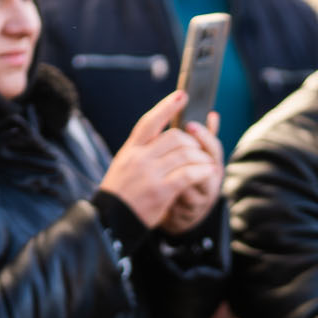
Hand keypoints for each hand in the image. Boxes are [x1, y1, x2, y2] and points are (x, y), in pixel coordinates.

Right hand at [100, 91, 223, 229]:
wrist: (109, 222)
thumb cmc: (119, 195)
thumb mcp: (123, 166)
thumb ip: (141, 152)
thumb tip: (164, 139)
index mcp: (130, 150)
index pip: (149, 122)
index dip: (167, 106)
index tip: (182, 96)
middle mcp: (139, 158)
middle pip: (174, 136)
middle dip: (193, 141)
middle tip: (199, 148)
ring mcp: (150, 174)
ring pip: (185, 154)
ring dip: (201, 157)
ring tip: (207, 162)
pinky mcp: (161, 191)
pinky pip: (188, 174)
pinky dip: (202, 171)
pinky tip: (209, 172)